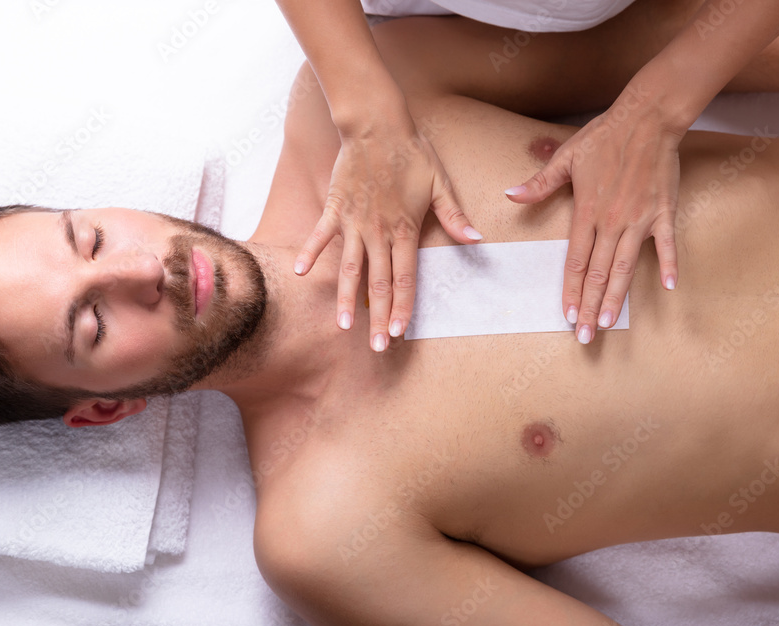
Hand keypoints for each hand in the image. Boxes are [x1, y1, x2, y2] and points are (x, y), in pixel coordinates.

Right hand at [294, 125, 477, 351]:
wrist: (377, 125)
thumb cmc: (412, 153)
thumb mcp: (441, 183)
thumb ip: (455, 216)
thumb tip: (477, 241)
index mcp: (405, 229)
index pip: (404, 278)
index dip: (401, 308)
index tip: (398, 333)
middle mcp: (378, 231)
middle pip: (377, 283)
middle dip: (376, 317)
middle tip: (374, 347)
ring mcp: (354, 222)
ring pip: (350, 269)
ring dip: (346, 299)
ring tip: (343, 326)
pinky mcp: (335, 209)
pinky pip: (321, 236)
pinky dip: (310, 253)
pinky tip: (301, 273)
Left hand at [506, 97, 683, 343]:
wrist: (647, 118)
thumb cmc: (603, 137)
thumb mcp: (565, 158)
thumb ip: (539, 184)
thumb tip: (510, 195)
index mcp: (587, 213)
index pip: (576, 262)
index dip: (572, 291)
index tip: (567, 316)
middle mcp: (613, 221)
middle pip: (599, 273)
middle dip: (591, 307)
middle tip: (586, 336)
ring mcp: (640, 218)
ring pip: (626, 266)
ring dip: (618, 297)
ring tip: (610, 323)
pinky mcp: (663, 211)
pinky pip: (666, 243)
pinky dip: (668, 264)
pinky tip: (668, 287)